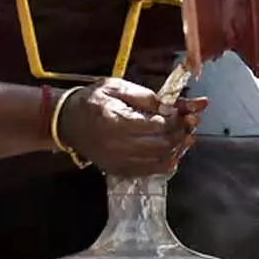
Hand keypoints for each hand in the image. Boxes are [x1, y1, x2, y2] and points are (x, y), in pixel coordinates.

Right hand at [59, 79, 206, 176]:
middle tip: (191, 125)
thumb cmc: (93, 100)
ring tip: (186, 139)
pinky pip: (147, 172)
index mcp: (116, 119)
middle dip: (180, 134)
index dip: (175, 119)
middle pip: (160, 144)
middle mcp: (118, 144)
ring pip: (157, 160)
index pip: (156, 125)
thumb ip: (144, 96)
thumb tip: (170, 106)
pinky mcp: (118, 169)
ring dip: (176, 150)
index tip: (184, 112)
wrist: (67, 122)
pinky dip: (164, 165)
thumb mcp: (116, 87)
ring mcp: (118, 160)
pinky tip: (173, 156)